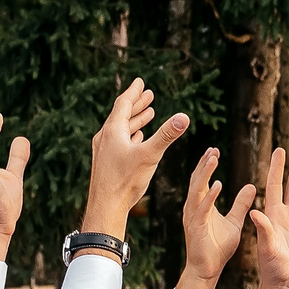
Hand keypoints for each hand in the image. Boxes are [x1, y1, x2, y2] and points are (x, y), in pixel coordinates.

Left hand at [83, 77, 189, 241]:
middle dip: (136, 104)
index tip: (140, 82)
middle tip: (148, 94)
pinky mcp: (106, 163)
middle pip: (121, 114)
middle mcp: (105, 138)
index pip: (123, 103)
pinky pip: (119, 142)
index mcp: (113, 131)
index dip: (134, 92)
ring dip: (135, 120)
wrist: (105, 207)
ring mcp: (104, 151)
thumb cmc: (125, 181)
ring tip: (147, 113)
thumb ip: (166, 135)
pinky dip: (130, 135)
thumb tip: (184, 117)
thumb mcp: (150, 155)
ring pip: (120, 129)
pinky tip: (137, 138)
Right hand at [175, 147, 255, 288]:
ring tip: (212, 158)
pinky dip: (210, 196)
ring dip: (205, 173)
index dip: (207, 165)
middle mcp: (194, 208)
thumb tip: (252, 186)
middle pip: (198, 180)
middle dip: (204, 164)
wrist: (206, 270)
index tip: (214, 150)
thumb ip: (241, 204)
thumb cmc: (217, 248)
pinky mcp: (197, 228)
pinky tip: (216, 184)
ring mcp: (194, 217)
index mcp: (201, 206)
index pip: (203, 180)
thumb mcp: (234, 222)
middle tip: (212, 148)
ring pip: (198, 190)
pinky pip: (203, 208)